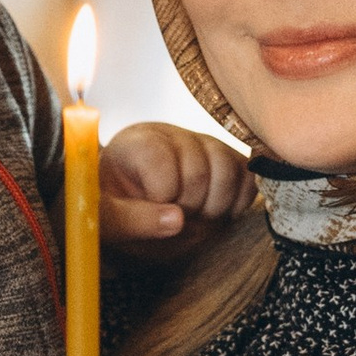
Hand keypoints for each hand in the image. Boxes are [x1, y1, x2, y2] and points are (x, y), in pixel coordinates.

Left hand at [102, 121, 252, 255]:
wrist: (131, 207)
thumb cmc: (115, 210)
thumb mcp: (107, 219)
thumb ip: (134, 220)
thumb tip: (178, 221)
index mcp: (137, 142)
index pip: (162, 163)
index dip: (161, 196)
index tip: (149, 208)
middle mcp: (174, 135)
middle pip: (199, 171)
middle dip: (187, 207)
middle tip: (171, 218)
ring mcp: (205, 145)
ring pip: (229, 170)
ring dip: (214, 207)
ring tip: (192, 217)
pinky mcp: (229, 159)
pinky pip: (249, 179)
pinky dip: (237, 204)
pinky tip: (214, 214)